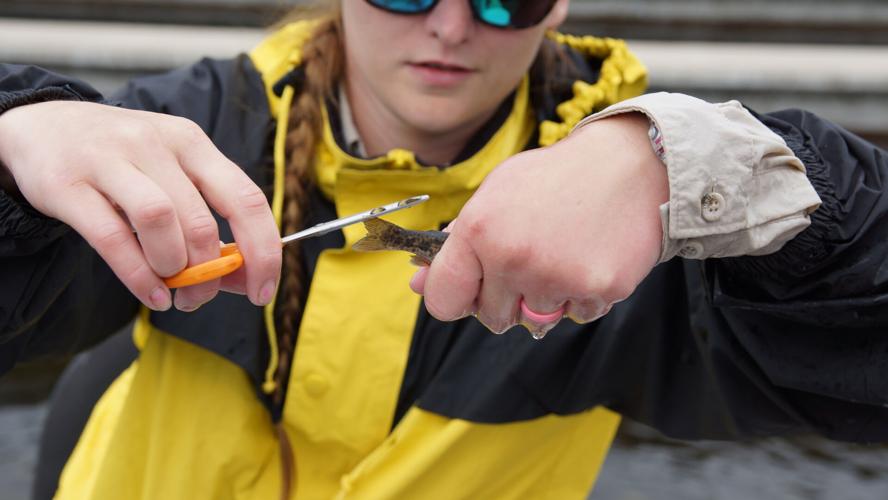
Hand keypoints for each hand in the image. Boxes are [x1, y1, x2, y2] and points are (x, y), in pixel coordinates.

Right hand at [0, 101, 280, 310]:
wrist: (42, 126)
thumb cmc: (124, 163)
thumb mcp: (174, 178)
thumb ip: (211, 224)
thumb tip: (246, 279)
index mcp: (192, 143)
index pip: (247, 199)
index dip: (263, 251)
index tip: (263, 290)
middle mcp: (156, 144)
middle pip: (202, 220)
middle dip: (209, 273)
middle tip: (199, 297)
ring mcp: (110, 159)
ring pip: (160, 222)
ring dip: (173, 269)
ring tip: (171, 289)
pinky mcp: (68, 183)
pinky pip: (112, 237)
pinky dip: (138, 275)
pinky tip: (151, 294)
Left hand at [412, 113, 667, 336]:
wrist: (630, 164)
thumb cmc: (556, 180)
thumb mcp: (496, 195)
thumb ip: (457, 244)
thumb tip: (418, 284)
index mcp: (479, 230)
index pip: (443, 301)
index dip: (455, 299)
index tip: (469, 291)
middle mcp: (513, 257)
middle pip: (492, 318)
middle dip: (506, 298)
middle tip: (530, 260)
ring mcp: (556, 276)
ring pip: (536, 320)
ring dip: (546, 297)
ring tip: (563, 252)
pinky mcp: (598, 289)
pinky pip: (577, 315)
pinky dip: (582, 296)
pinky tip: (590, 257)